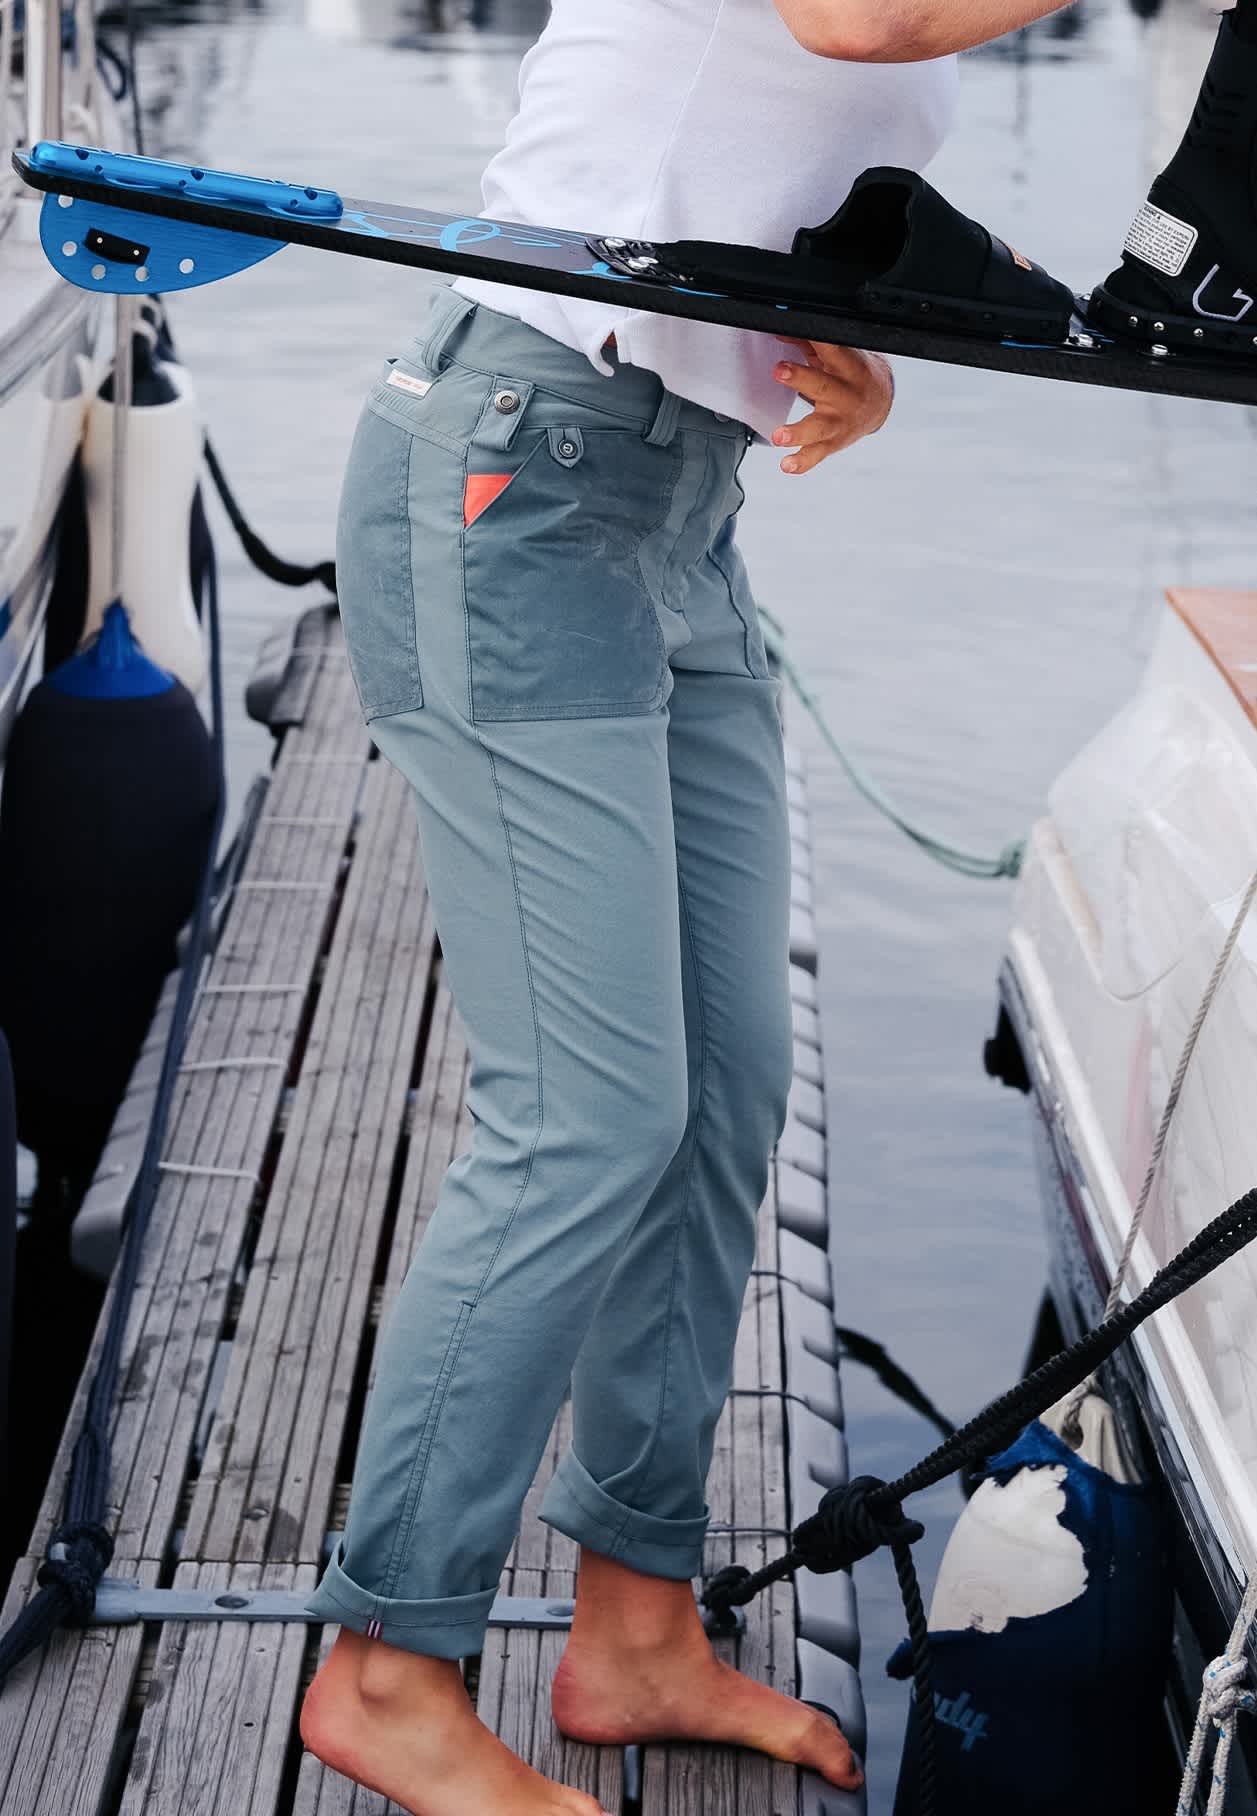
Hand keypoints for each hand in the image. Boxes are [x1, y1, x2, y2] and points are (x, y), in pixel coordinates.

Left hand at [769, 339, 893, 473]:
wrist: (881, 403)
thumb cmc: (853, 375)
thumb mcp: (838, 356)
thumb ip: (808, 344)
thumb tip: (780, 332)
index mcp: (849, 367)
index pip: (831, 349)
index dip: (816, 340)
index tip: (793, 330)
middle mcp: (847, 395)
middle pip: (824, 386)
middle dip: (801, 378)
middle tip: (779, 370)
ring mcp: (841, 422)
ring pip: (820, 427)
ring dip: (798, 432)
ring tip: (778, 436)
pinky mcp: (834, 443)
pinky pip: (818, 454)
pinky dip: (802, 462)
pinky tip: (787, 464)